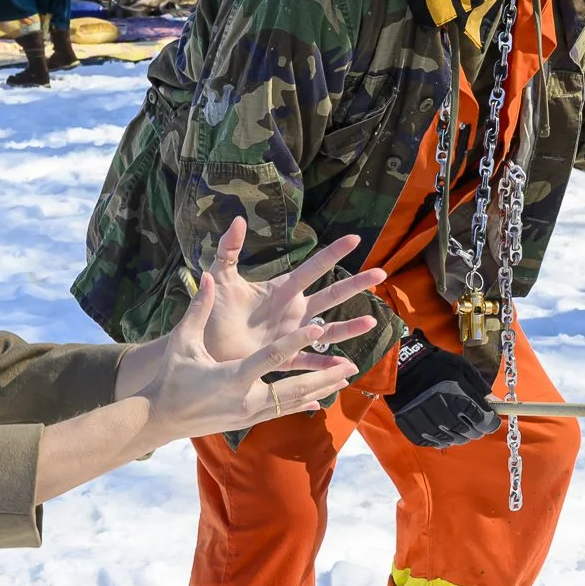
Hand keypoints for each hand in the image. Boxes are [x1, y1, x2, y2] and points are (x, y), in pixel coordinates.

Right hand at [136, 274, 361, 442]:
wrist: (161, 417)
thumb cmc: (171, 377)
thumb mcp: (182, 342)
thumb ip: (198, 309)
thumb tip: (208, 277)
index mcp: (232, 376)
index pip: (272, 356)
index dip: (297, 341)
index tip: (318, 328)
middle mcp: (246, 398)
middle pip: (294, 386)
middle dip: (324, 375)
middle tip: (351, 364)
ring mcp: (250, 412)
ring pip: (294, 401)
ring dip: (321, 388)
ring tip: (346, 377)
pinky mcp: (249, 420)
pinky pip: (282, 411)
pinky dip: (302, 404)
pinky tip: (321, 400)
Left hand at [196, 219, 385, 364]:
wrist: (203, 344)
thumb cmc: (212, 311)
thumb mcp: (220, 277)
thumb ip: (229, 249)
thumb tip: (238, 219)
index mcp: (281, 290)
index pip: (312, 268)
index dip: (332, 253)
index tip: (354, 238)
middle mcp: (293, 311)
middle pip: (330, 295)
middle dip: (355, 284)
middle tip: (380, 273)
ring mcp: (291, 335)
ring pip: (328, 329)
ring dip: (350, 327)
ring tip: (372, 321)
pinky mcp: (283, 357)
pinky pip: (309, 361)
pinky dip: (326, 364)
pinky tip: (345, 366)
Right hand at [385, 334, 497, 447]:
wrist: (401, 368)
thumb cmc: (433, 365)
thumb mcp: (462, 368)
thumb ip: (479, 386)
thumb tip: (492, 401)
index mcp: (461, 402)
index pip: (486, 424)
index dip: (490, 421)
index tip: (489, 418)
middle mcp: (448, 419)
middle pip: (472, 434)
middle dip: (476, 427)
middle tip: (471, 418)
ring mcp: (431, 428)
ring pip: (455, 440)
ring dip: (459, 433)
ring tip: (455, 421)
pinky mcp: (417, 432)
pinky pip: (436, 443)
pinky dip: (442, 437)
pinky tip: (441, 426)